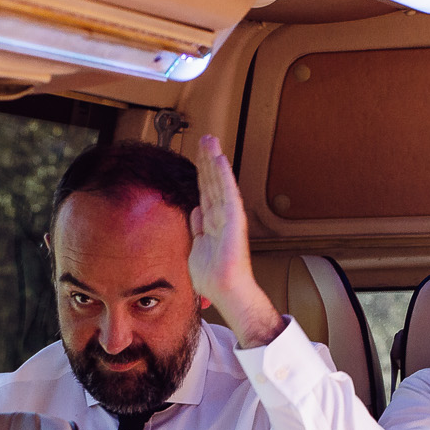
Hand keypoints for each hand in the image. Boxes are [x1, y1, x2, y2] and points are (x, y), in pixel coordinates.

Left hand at [188, 133, 282, 347]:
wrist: (226, 291)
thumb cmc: (213, 277)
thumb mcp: (196, 248)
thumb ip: (197, 228)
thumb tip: (195, 210)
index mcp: (212, 222)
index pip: (205, 191)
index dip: (201, 172)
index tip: (198, 155)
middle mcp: (222, 216)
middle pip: (212, 182)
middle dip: (207, 159)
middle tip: (205, 138)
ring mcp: (229, 217)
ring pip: (219, 182)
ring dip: (214, 160)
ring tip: (210, 140)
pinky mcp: (234, 220)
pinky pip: (228, 193)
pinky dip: (223, 176)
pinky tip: (220, 160)